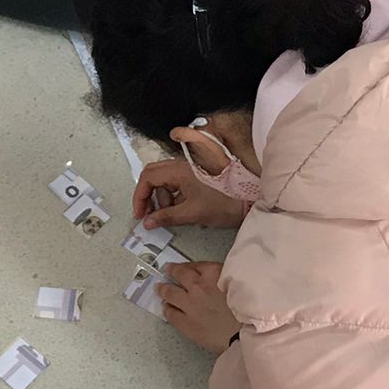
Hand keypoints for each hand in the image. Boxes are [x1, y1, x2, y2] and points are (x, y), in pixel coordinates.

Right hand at [132, 157, 248, 232]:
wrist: (249, 201)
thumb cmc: (223, 204)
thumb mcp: (191, 213)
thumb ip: (166, 217)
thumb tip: (147, 222)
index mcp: (178, 169)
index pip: (148, 177)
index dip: (140, 196)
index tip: (140, 213)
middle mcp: (181, 165)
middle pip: (154, 176)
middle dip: (148, 196)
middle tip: (148, 215)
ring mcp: (189, 170)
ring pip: (164, 181)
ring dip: (162, 199)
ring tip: (169, 216)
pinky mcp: (196, 178)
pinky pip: (176, 185)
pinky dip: (172, 198)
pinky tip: (179, 212)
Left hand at [160, 260, 239, 354]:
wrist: (246, 334)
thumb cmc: (249, 309)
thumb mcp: (239, 283)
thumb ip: (224, 277)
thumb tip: (215, 276)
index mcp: (213, 273)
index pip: (195, 265)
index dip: (187, 265)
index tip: (182, 266)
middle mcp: (198, 286)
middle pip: (179, 275)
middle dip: (172, 271)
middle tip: (167, 270)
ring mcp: (189, 305)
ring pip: (170, 293)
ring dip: (164, 290)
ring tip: (159, 289)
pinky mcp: (185, 323)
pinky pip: (171, 314)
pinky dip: (167, 309)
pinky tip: (166, 308)